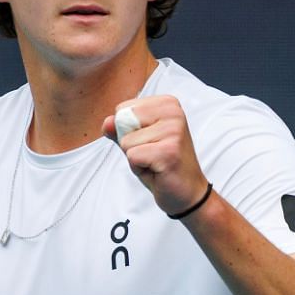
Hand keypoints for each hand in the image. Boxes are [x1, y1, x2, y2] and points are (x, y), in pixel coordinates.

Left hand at [102, 94, 210, 216]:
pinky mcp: (169, 151)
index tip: (150, 142)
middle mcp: (173, 112)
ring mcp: (173, 131)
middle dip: (129, 144)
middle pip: (122, 122)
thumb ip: (119, 129)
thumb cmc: (161, 164)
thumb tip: (107, 122)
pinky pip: (132, 156)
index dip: (128, 132)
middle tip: (151, 154)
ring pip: (126, 141)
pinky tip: (157, 170)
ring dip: (135, 158)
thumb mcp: (136, 142)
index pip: (122, 109)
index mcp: (167, 104)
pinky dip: (139, 168)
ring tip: (155, 162)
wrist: (186, 190)